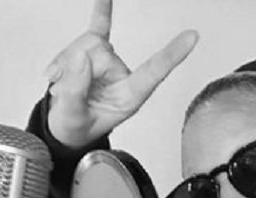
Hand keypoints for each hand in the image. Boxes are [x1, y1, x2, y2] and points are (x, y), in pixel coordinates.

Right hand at [43, 0, 198, 147]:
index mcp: (129, 97)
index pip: (153, 72)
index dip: (172, 55)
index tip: (192, 36)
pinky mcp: (96, 50)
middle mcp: (122, 75)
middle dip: (75, 70)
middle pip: (101, 52)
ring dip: (66, 62)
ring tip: (63, 86)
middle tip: (69, 94)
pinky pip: (99, 25)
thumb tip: (80, 58)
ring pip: (88, 42)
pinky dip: (101, 11)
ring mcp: (110, 61)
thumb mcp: (71, 119)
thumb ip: (75, 93)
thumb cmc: (74, 127)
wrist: (63, 126)